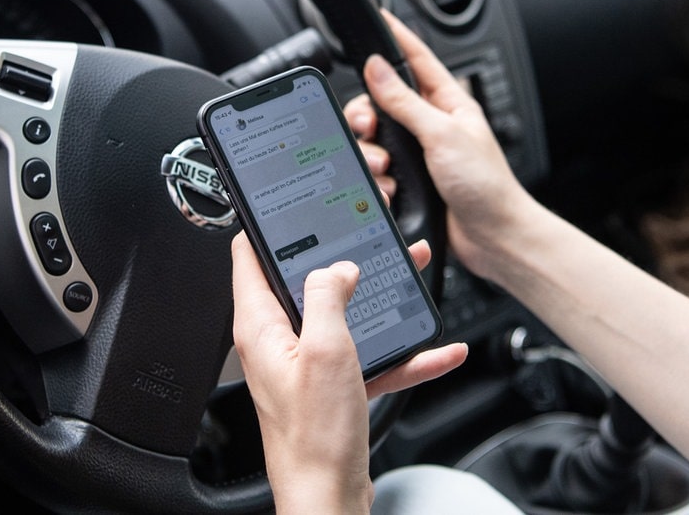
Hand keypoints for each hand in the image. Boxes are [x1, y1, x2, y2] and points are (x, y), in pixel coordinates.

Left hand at [230, 232, 466, 513]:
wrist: (329, 499)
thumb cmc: (315, 437)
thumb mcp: (325, 350)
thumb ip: (329, 297)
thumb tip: (338, 266)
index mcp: (261, 327)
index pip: (250, 257)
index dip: (268, 225)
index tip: (289, 202)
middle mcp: (278, 343)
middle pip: (307, 283)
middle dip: (342, 256)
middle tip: (368, 235)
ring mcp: (306, 367)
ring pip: (344, 317)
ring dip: (380, 300)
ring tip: (412, 276)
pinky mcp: (333, 391)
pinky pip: (369, 359)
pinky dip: (403, 353)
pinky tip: (438, 350)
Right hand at [348, 11, 537, 278]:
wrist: (494, 237)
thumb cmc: (486, 186)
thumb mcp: (443, 134)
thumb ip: (406, 101)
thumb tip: (378, 68)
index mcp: (448, 102)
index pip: (416, 59)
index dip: (397, 37)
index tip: (378, 16)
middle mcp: (431, 124)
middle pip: (382, 102)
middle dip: (367, 114)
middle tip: (368, 126)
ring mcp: (420, 153)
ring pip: (375, 139)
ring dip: (372, 154)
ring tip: (385, 167)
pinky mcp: (411, 181)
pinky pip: (379, 171)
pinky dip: (378, 180)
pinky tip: (388, 188)